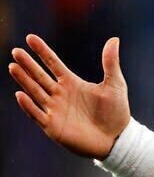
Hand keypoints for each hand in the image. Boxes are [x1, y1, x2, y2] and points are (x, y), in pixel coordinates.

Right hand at [8, 34, 130, 158]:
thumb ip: (110, 62)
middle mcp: (60, 95)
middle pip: (39, 76)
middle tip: (16, 51)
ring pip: (35, 92)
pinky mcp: (53, 126)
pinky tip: (21, 94)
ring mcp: (55, 110)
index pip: (53, 63)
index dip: (42, 51)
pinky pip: (37, 114)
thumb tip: (114, 39)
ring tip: (13, 67)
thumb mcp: (115, 84)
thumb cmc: (116, 112)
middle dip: (28, 64)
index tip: (30, 38)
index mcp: (72, 83)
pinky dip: (29, 105)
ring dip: (24, 80)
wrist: (117, 139)